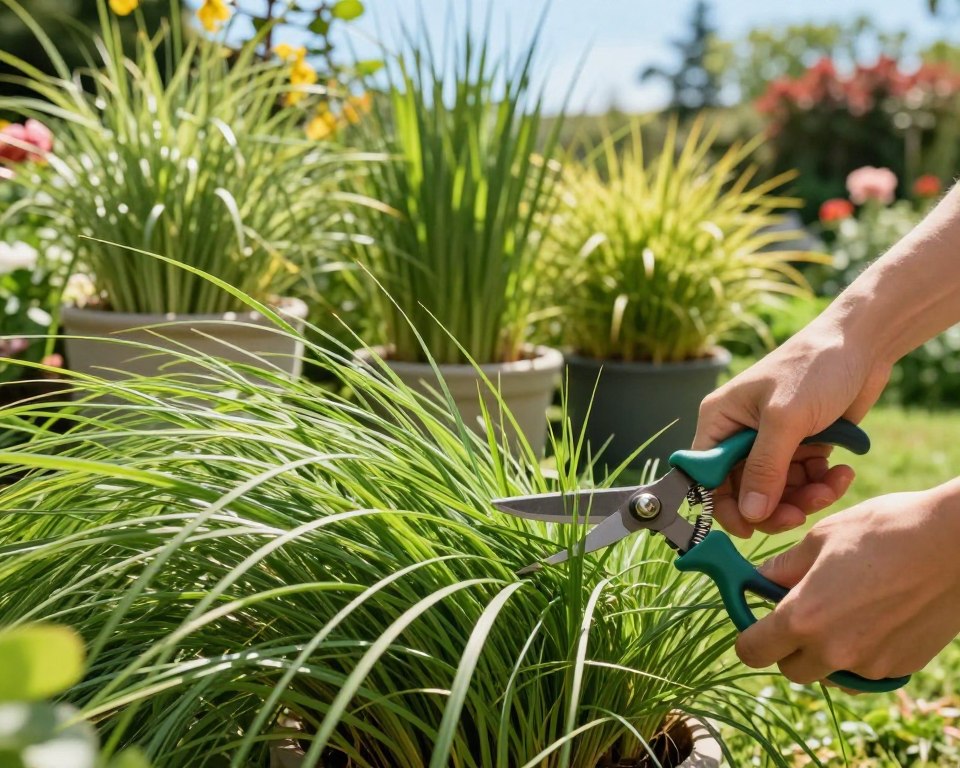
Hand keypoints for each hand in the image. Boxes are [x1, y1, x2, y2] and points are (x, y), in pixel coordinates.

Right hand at [694, 321, 890, 535]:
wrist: (863, 344)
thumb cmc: (814, 367)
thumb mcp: (786, 419)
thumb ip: (766, 468)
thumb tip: (750, 514)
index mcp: (720, 421)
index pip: (706, 477)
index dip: (724, 506)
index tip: (751, 528)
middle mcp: (740, 434)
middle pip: (744, 492)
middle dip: (774, 506)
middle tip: (799, 514)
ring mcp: (772, 442)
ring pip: (778, 492)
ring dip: (805, 497)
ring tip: (831, 484)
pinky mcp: (801, 446)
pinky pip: (804, 482)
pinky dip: (822, 484)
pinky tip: (842, 471)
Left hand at [735, 483, 959, 685]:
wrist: (956, 544)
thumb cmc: (884, 531)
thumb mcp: (821, 538)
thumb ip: (784, 567)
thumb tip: (761, 579)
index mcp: (803, 618)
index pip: (753, 651)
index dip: (748, 636)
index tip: (755, 619)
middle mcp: (833, 651)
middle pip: (790, 668)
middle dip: (787, 645)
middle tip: (800, 610)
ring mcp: (870, 665)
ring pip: (829, 673)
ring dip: (825, 652)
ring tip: (842, 610)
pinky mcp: (901, 667)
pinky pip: (865, 672)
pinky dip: (860, 653)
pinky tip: (874, 618)